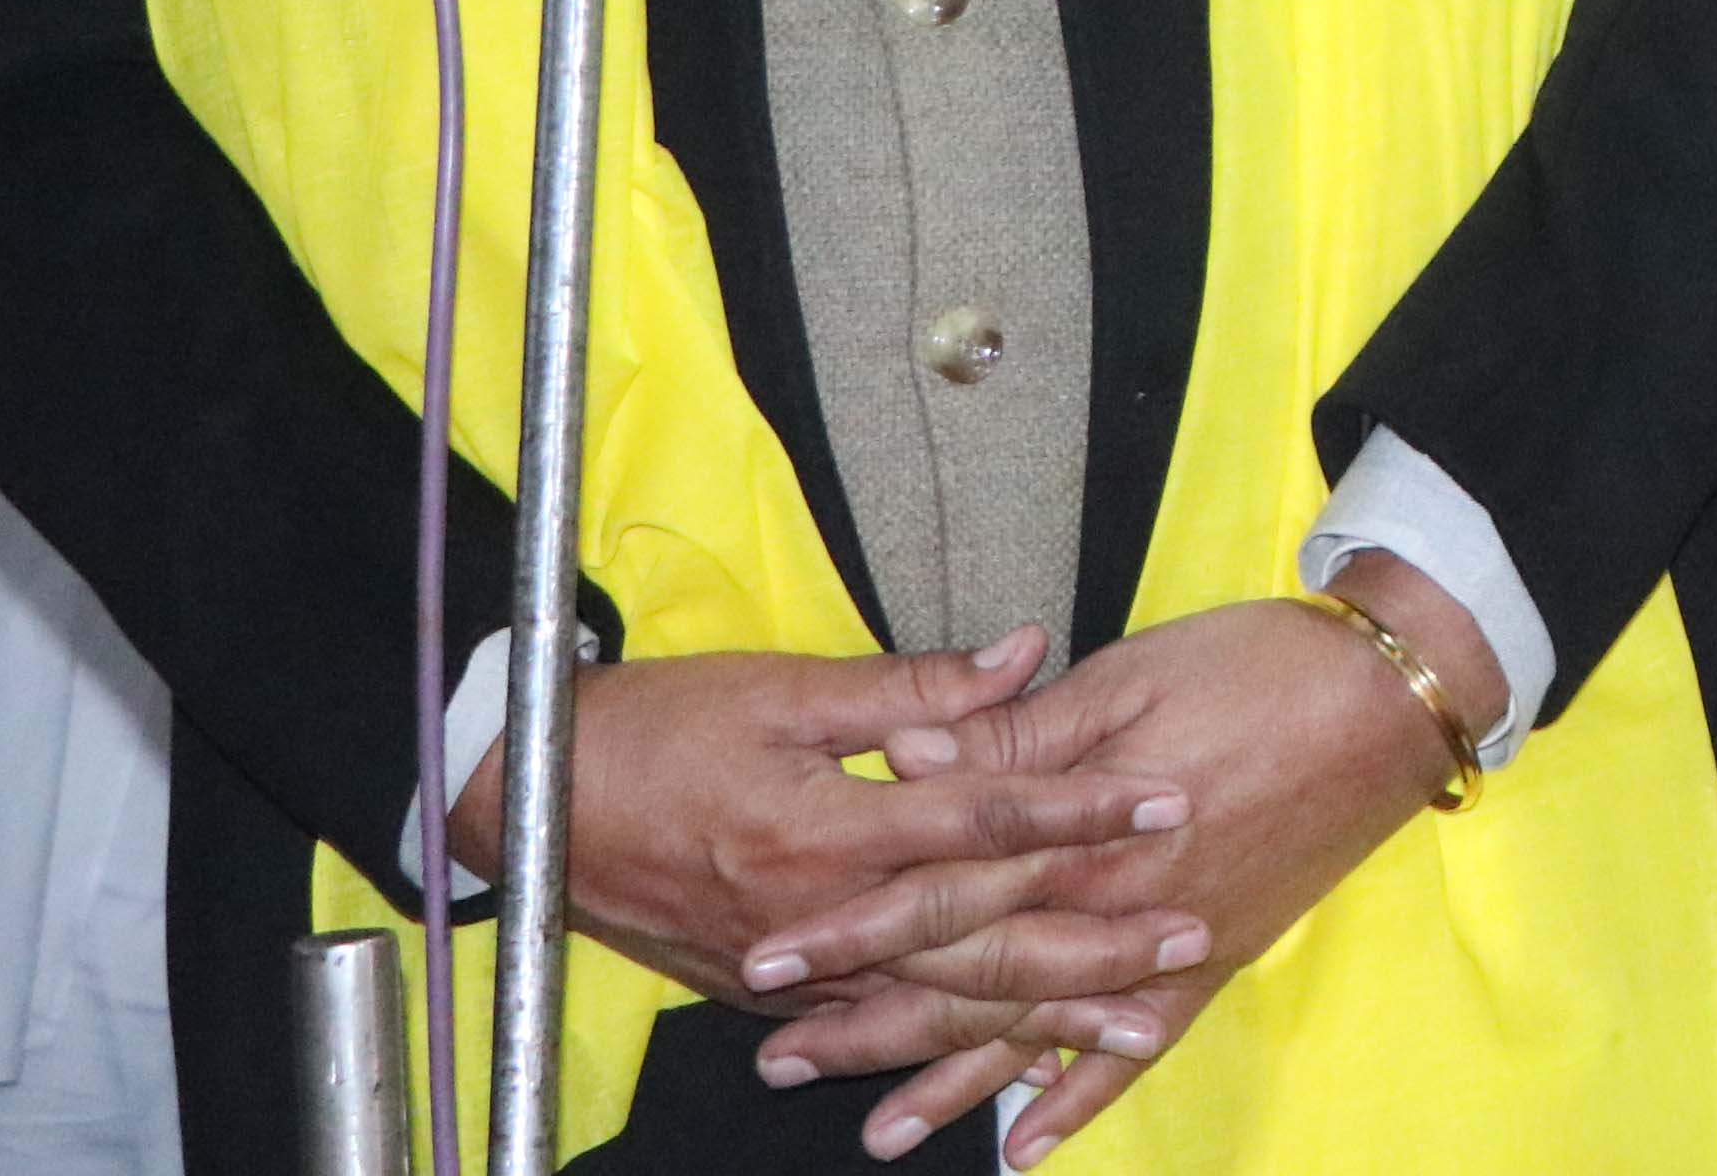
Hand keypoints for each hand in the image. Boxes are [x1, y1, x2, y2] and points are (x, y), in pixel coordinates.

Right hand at [434, 631, 1198, 1014]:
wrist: (525, 802)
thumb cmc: (651, 727)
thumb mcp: (782, 686)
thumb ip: (912, 686)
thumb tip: (1023, 653)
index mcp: (832, 825)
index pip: (991, 822)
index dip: (1087, 810)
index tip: (1171, 799)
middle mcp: (822, 913)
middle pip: (986, 940)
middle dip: (1096, 946)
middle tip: (1190, 940)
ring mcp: (794, 967)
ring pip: (943, 1004)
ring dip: (1047, 1018)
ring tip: (1137, 1027)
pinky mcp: (769, 993)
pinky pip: (881, 1031)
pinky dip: (952, 1052)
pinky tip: (1014, 1063)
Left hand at [747, 566, 1490, 1164]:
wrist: (1388, 698)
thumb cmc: (1256, 664)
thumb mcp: (1127, 676)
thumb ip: (1018, 736)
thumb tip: (908, 761)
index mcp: (1080, 828)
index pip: (939, 890)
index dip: (849, 926)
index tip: (767, 959)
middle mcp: (1112, 904)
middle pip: (971, 978)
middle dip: (872, 1025)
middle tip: (782, 1063)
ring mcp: (1166, 943)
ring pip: (1039, 1030)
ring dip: (955, 1083)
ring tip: (877, 1134)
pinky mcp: (1216, 958)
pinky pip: (1138, 1048)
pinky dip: (1083, 1099)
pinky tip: (1030, 1144)